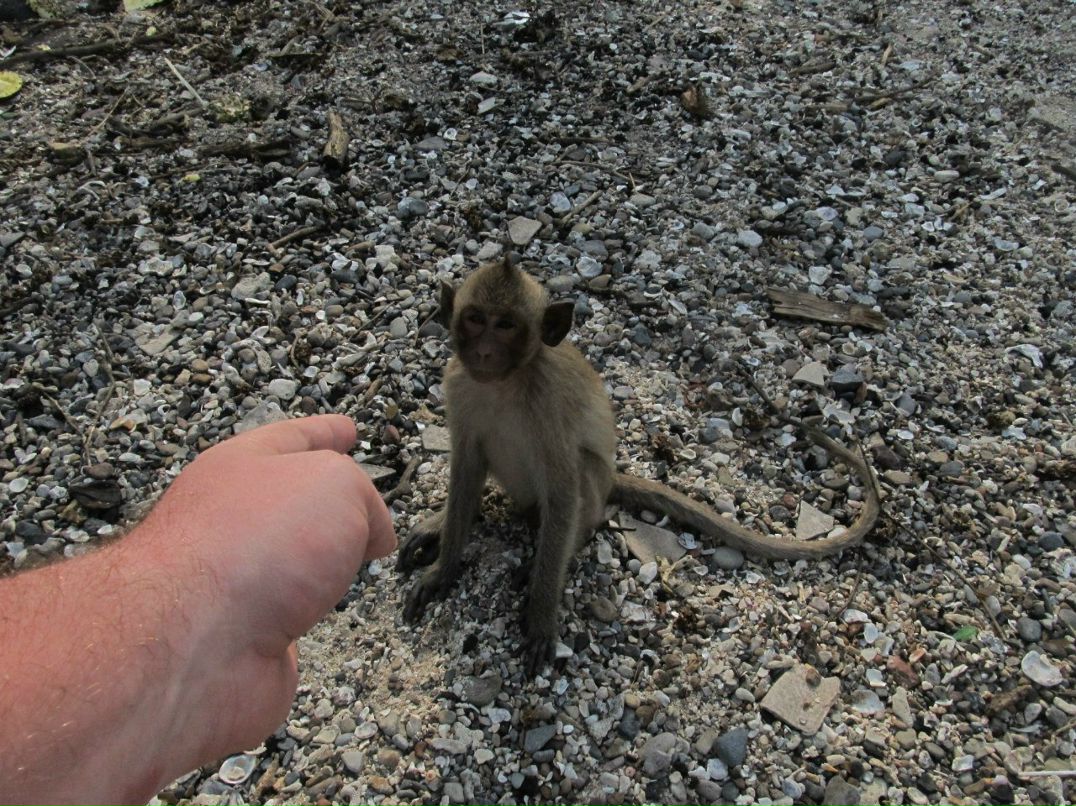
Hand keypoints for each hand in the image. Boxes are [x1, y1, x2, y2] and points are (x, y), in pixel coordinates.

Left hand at [132, 414, 395, 781]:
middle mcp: (232, 520)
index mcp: (243, 467)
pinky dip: (308, 616)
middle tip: (357, 503)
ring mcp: (233, 582)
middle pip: (286, 501)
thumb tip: (372, 539)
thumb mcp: (336, 484)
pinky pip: (286, 618)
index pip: (294, 438)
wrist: (192, 646)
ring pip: (286, 561)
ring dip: (317, 561)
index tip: (347, 428)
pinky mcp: (243, 639)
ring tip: (345, 560)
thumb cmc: (255, 545)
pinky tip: (321, 613)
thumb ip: (364, 498)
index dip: (325, 431)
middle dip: (323, 501)